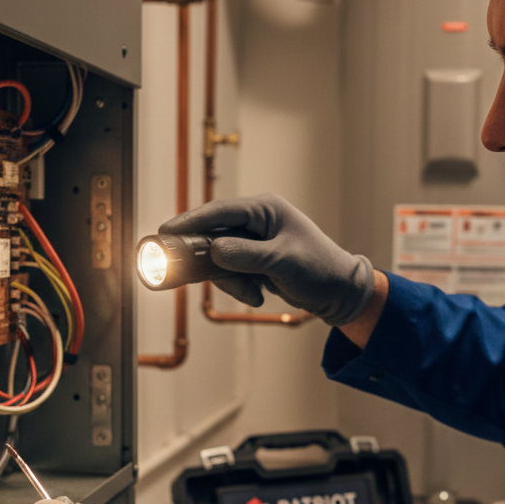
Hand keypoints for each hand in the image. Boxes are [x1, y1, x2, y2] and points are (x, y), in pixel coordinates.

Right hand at [160, 193, 374, 325]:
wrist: (339, 293)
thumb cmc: (319, 270)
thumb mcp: (282, 262)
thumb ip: (246, 256)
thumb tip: (213, 251)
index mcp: (265, 209)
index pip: (219, 211)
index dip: (190, 221)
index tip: (164, 233)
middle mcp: (256, 221)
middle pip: (213, 235)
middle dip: (209, 261)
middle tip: (185, 272)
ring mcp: (254, 241)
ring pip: (219, 259)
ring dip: (230, 281)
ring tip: (253, 293)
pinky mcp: (253, 260)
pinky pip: (230, 272)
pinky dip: (239, 287)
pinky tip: (259, 294)